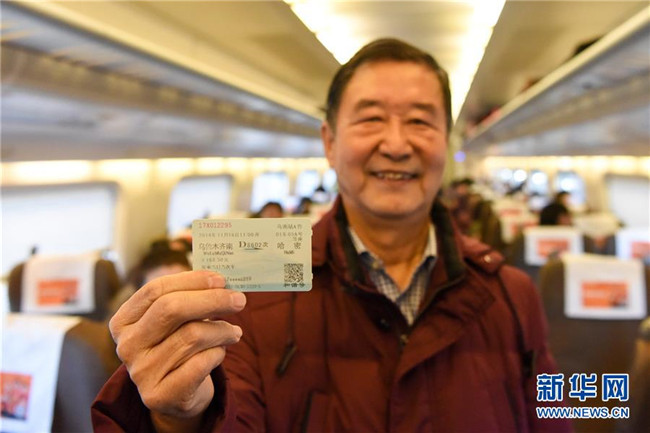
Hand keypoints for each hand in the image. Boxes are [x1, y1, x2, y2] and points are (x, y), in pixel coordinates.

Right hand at [109, 271, 245, 423]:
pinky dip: (218, 353)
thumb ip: (190, 298)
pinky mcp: (159, 395)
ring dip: (222, 330)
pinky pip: (200, 363)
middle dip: (212, 300)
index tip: (220, 279)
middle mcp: (127, 346)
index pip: (155, 290)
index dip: (191, 281)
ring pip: (192, 335)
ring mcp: (140, 373)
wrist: (177, 394)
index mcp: (123, 321)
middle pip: (171, 309)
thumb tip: (221, 282)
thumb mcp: (176, 321)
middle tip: (239, 300)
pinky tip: (220, 352)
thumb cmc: (179, 346)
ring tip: (234, 331)